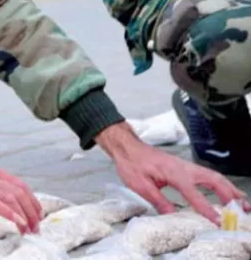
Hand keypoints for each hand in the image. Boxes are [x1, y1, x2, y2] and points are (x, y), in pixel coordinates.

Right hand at [0, 150, 41, 233]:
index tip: (36, 214)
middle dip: (32, 209)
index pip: (17, 183)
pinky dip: (11, 214)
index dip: (30, 199)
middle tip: (36, 226)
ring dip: (25, 215)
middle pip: (20, 190)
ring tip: (29, 229)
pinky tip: (18, 223)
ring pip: (13, 197)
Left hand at [96, 122, 249, 223]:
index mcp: (173, 172)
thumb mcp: (140, 185)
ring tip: (243, 203)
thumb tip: (172, 216)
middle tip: (242, 210)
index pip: (193, 192)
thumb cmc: (132, 164)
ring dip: (230, 189)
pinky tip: (227, 193)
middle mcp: (184, 168)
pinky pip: (209, 176)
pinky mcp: (187, 168)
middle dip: (229, 195)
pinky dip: (222, 184)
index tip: (216, 220)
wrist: (128, 148)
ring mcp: (187, 167)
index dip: (205, 208)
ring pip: (214, 176)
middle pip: (213, 180)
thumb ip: (158, 200)